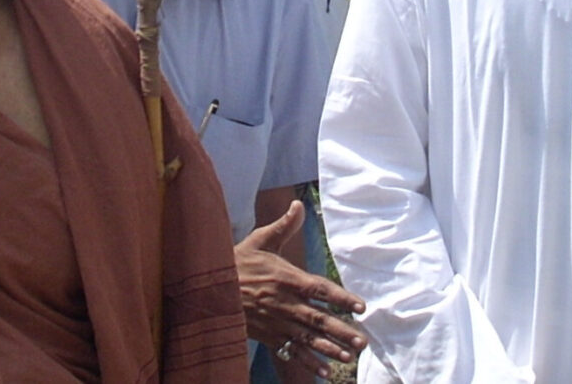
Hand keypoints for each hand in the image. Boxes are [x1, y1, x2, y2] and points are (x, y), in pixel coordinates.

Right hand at [235, 200, 365, 379]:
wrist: (209, 287)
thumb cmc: (239, 261)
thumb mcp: (260, 240)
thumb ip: (284, 226)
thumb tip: (297, 204)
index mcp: (287, 278)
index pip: (320, 289)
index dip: (341, 298)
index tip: (360, 307)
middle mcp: (284, 303)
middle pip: (318, 319)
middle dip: (342, 331)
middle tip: (362, 342)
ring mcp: (276, 322)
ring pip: (308, 338)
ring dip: (329, 349)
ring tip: (348, 357)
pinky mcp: (268, 335)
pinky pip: (291, 351)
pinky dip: (307, 363)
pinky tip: (323, 372)